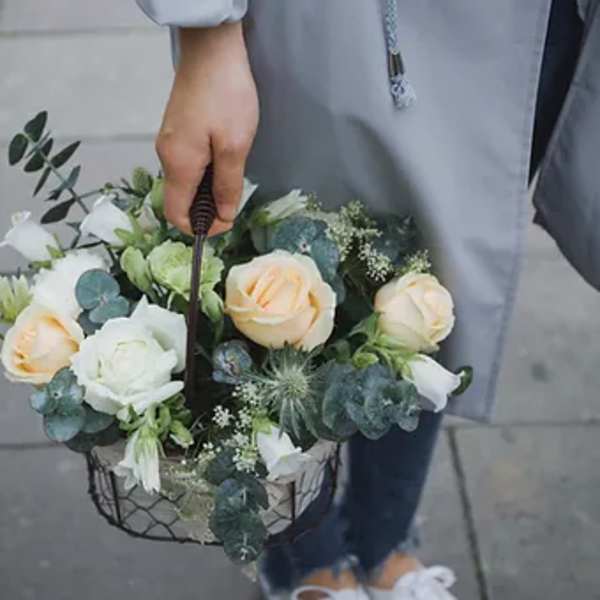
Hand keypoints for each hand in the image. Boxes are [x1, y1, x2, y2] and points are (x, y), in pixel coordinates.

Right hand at [156, 23, 258, 235]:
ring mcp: (170, 142)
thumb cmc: (225, 97)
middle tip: (234, 203)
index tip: (225, 224)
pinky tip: (224, 162)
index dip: (198, 228)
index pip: (175, 214)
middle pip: (180, 199)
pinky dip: (204, 174)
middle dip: (206, 210)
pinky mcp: (177, 131)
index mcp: (178, 165)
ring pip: (185, 182)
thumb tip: (225, 215)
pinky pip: (187, 165)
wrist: (212, 50)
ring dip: (207, 191)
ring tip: (233, 181)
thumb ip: (228, 185)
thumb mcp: (234, 147)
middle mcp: (167, 156)